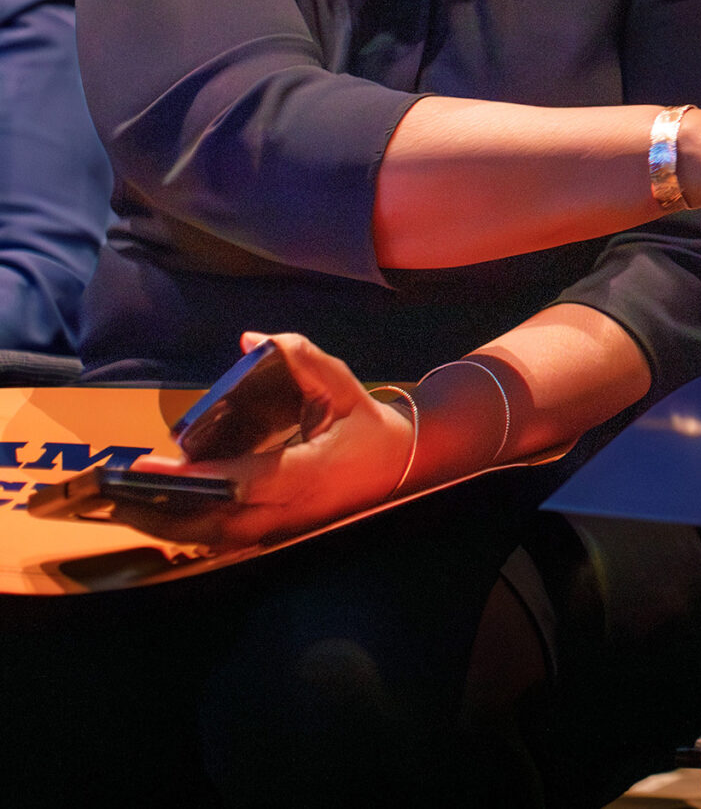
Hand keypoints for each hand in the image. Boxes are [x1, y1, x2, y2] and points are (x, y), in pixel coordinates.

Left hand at [117, 332, 412, 549]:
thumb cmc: (368, 427)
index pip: (247, 481)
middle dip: (164, 511)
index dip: (200, 479)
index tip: (157, 467)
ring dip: (168, 524)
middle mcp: (290, 510)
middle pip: (216, 523)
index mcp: (309, 473)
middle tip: (117, 492)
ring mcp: (281, 531)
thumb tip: (252, 341)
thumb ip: (302, 358)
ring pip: (213, 538)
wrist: (402, 470)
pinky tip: (156, 514)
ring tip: (123, 504)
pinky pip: (222, 540)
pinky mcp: (273, 538)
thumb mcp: (343, 386)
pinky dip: (187, 529)